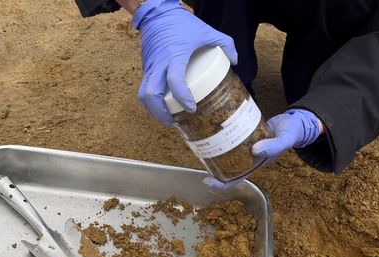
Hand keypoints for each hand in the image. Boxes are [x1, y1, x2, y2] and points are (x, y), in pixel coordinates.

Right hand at [134, 0, 237, 124]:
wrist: (157, 14)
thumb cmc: (182, 23)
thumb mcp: (206, 30)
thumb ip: (225, 43)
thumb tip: (235, 60)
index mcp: (175, 56)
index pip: (175, 81)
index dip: (183, 98)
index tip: (192, 108)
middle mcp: (159, 64)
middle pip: (151, 94)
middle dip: (160, 112)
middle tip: (173, 121)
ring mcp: (150, 66)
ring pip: (143, 94)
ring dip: (152, 109)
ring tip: (165, 118)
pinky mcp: (146, 66)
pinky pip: (144, 87)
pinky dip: (150, 100)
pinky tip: (161, 105)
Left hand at [203, 109, 323, 190]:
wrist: (294, 122)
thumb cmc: (291, 133)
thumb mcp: (284, 140)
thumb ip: (273, 146)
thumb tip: (255, 150)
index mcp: (256, 164)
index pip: (236, 179)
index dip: (221, 184)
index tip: (207, 180)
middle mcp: (248, 157)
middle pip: (226, 167)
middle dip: (212, 166)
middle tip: (198, 155)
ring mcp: (245, 145)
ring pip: (226, 152)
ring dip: (215, 150)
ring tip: (201, 141)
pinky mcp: (245, 133)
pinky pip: (231, 137)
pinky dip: (223, 135)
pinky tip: (214, 128)